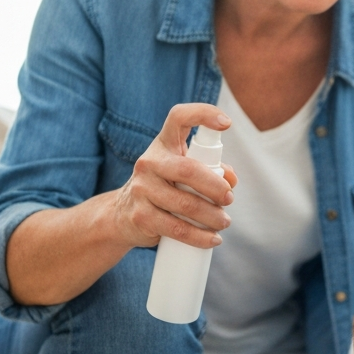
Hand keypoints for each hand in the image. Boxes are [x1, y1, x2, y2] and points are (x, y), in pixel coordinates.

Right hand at [111, 103, 237, 250]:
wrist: (121, 216)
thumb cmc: (163, 188)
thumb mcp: (182, 173)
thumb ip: (210, 169)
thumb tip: (232, 179)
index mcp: (163, 145)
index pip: (179, 118)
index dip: (203, 114)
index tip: (227, 123)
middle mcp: (149, 162)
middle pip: (189, 170)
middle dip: (216, 187)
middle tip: (229, 199)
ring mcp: (141, 189)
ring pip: (186, 204)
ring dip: (213, 216)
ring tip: (224, 222)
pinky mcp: (140, 216)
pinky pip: (176, 228)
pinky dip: (200, 236)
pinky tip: (213, 239)